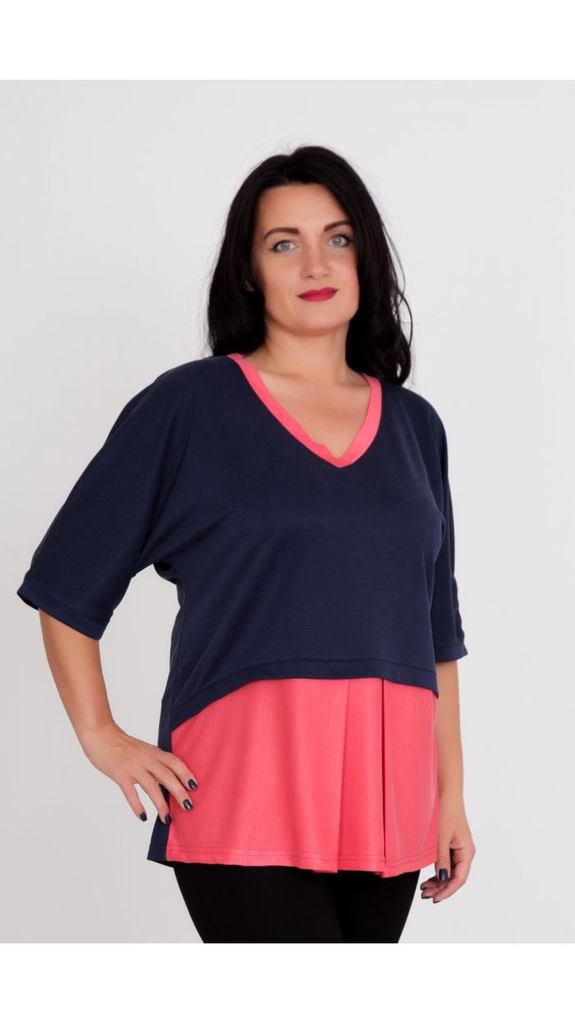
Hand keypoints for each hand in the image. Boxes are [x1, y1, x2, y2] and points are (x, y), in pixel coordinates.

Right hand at [78, 720, 197, 822]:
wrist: (100, 734)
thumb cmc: (120, 744)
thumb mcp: (141, 750)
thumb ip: (152, 763)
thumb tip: (165, 779)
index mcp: (153, 752)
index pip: (174, 762)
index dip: (186, 773)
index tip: (195, 786)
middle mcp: (146, 758)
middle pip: (167, 776)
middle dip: (179, 792)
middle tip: (188, 807)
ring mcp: (133, 766)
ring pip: (151, 786)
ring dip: (161, 804)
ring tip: (167, 818)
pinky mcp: (119, 773)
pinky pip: (130, 792)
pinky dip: (137, 805)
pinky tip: (143, 816)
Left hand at [420, 794, 475, 902]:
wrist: (447, 794)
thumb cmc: (446, 812)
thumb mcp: (441, 837)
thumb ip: (441, 858)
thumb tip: (442, 879)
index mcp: (467, 852)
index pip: (459, 879)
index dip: (447, 891)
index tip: (435, 899)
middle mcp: (466, 853)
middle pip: (455, 878)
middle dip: (441, 888)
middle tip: (425, 895)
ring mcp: (460, 850)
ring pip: (450, 872)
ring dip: (438, 882)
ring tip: (424, 889)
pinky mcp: (453, 846)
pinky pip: (447, 864)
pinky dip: (438, 873)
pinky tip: (428, 879)